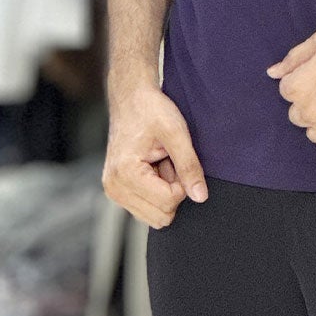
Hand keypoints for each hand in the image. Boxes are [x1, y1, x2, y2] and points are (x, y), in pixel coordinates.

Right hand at [103, 83, 207, 227]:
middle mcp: (114, 188)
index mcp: (124, 174)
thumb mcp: (176, 132)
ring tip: (159, 164)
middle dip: (172, 190)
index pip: (168, 202)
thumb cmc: (150, 109)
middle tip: (166, 162)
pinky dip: (157, 192)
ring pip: (156, 216)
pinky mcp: (119, 192)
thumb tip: (200, 197)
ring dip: (165, 192)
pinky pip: (148, 209)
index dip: (182, 183)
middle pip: (161, 216)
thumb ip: (189, 166)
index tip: (174, 160)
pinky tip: (153, 168)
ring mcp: (114, 192)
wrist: (131, 98)